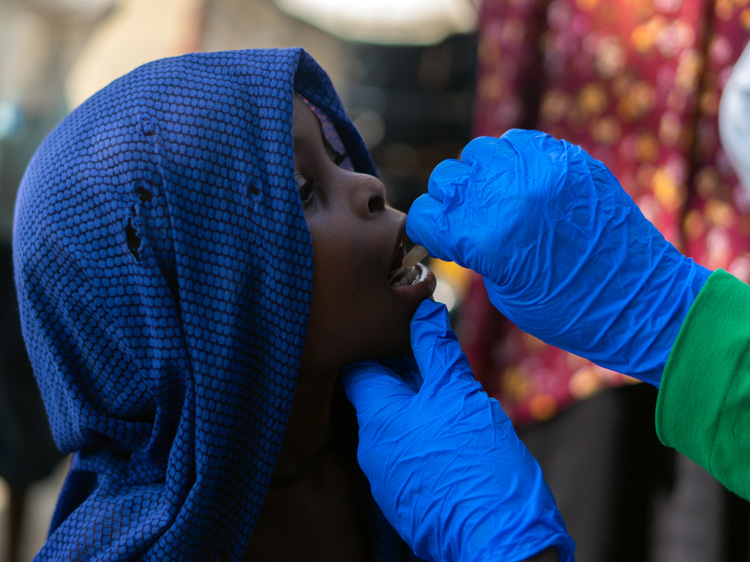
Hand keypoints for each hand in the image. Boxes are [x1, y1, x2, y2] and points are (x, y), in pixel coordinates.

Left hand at [342, 299, 573, 561]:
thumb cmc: (477, 460)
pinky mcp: (404, 500)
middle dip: (408, 380)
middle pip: (379, 399)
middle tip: (441, 371)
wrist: (499, 538)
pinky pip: (406, 458)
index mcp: (377, 417)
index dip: (382, 349)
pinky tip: (455, 442)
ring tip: (454, 407)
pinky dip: (424, 442)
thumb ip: (436, 348)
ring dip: (419, 412)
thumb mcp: (459, 392)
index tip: (408, 339)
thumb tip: (423, 309)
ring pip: (395, 429)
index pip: (359, 370)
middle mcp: (371, 450)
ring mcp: (385, 479)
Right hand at [406, 130, 710, 384]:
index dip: (425, 229)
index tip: (435, 237)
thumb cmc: (567, 311)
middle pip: (445, 178)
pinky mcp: (569, 159)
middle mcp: (509, 197)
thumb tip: (455, 221)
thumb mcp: (503, 291)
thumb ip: (472, 248)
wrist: (639, 300)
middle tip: (466, 221)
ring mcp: (541, 172)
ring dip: (478, 175)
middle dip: (448, 202)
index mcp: (486, 239)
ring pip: (479, 151)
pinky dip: (511, 161)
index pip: (424, 214)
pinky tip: (522, 185)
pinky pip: (518, 142)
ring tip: (496, 200)